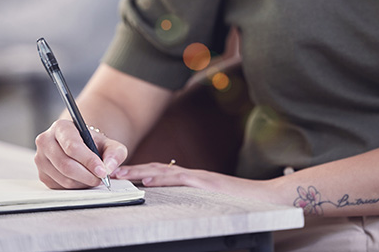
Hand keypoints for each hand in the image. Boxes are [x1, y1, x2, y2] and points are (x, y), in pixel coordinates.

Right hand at [34, 119, 127, 188]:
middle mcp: (46, 141)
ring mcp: (40, 159)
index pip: (72, 146)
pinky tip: (84, 180)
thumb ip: (114, 152)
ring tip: (95, 178)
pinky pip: (60, 187)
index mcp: (61, 127)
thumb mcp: (108, 143)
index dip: (89, 161)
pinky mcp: (42, 175)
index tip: (103, 171)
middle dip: (88, 175)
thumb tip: (109, 167)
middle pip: (66, 165)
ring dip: (83, 182)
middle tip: (102, 178)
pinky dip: (75, 187)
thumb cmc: (93, 143)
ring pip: (63, 178)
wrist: (81, 146)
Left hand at [112, 162, 269, 200]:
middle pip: (157, 170)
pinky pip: (180, 180)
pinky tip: (148, 181)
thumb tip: (176, 208)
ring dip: (141, 172)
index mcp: (191, 181)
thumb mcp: (211, 202)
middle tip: (113, 172)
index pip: (161, 174)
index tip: (123, 176)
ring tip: (122, 174)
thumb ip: (194, 201)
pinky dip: (162, 180)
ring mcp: (199, 179)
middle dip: (134, 171)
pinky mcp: (206, 184)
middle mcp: (192, 176)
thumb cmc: (240, 203)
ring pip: (164, 172)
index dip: (141, 173)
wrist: (265, 198)